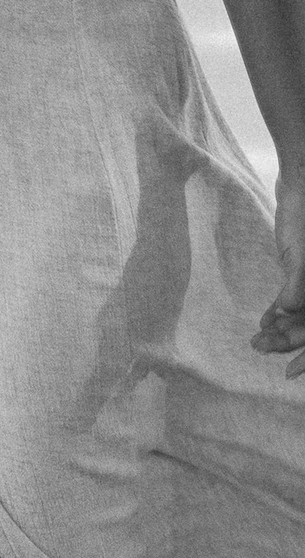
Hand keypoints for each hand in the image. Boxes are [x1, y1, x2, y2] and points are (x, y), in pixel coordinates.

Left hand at [253, 170, 304, 371]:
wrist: (301, 185)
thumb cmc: (304, 216)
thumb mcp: (298, 251)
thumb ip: (297, 283)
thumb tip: (287, 311)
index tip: (290, 372)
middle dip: (289, 341)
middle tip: (259, 348)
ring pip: (303, 317)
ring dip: (282, 329)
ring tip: (257, 340)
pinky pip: (296, 301)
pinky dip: (280, 313)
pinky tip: (264, 321)